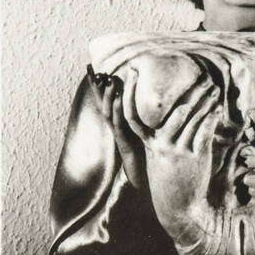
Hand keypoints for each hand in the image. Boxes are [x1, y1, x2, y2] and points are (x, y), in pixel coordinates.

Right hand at [87, 66, 146, 189]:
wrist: (150, 186)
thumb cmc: (152, 161)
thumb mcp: (151, 136)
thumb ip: (151, 122)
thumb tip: (161, 103)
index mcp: (123, 127)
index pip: (109, 103)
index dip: (100, 87)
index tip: (93, 69)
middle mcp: (118, 131)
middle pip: (104, 106)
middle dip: (97, 89)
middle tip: (94, 70)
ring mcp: (120, 138)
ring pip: (109, 115)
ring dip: (108, 97)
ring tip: (109, 80)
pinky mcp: (125, 146)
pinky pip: (119, 126)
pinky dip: (118, 110)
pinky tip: (119, 98)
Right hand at [116, 68, 221, 241]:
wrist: (178, 207)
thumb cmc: (169, 181)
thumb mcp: (158, 159)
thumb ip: (160, 139)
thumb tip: (169, 120)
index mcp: (149, 145)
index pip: (132, 115)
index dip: (128, 93)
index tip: (131, 71)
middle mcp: (161, 146)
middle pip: (175, 111)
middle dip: (191, 92)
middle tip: (203, 77)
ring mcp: (178, 151)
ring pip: (191, 118)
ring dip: (205, 101)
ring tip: (214, 89)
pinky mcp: (193, 157)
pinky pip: (203, 131)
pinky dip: (211, 118)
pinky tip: (217, 109)